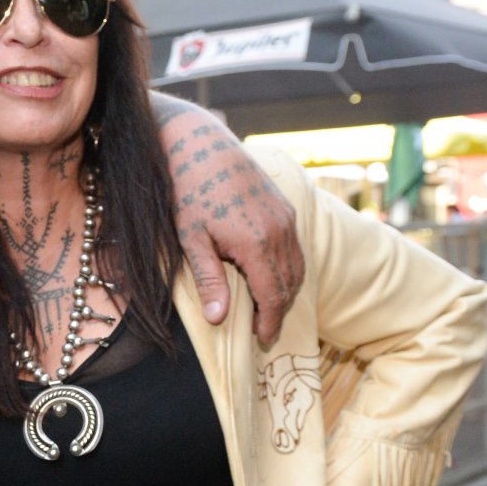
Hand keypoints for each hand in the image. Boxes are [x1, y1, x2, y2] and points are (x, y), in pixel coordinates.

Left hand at [153, 94, 304, 342]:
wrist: (201, 146)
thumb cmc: (189, 193)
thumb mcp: (191, 240)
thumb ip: (208, 279)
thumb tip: (218, 319)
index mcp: (258, 244)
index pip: (273, 295)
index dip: (270, 321)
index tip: (263, 339)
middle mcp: (281, 231)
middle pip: (290, 284)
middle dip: (279, 310)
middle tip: (265, 330)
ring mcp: (287, 217)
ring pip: (297, 266)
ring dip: (286, 290)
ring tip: (268, 308)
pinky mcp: (286, 206)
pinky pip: (295, 247)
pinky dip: (288, 268)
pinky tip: (270, 276)